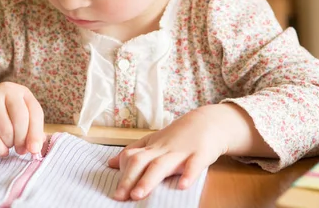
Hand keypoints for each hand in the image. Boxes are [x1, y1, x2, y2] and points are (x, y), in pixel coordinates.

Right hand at [0, 82, 44, 156]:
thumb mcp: (21, 118)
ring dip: (9, 143)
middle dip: (22, 139)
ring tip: (9, 144)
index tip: (35, 149)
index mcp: (23, 92)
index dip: (36, 133)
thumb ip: (32, 130)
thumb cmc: (4, 115)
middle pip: (20, 118)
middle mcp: (8, 91)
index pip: (35, 112)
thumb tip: (36, 148)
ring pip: (6, 129)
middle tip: (21, 150)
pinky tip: (1, 149)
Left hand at [107, 108, 227, 200]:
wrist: (208, 122)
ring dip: (148, 180)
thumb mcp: (154, 141)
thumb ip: (134, 152)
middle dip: (129, 179)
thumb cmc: (179, 136)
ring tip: (137, 195)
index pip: (131, 157)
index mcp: (152, 147)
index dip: (122, 173)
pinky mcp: (200, 154)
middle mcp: (163, 149)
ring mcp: (181, 151)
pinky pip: (194, 164)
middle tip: (119, 196)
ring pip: (162, 165)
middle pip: (141, 162)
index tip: (115, 191)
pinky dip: (189, 174)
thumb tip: (111, 163)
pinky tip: (183, 186)